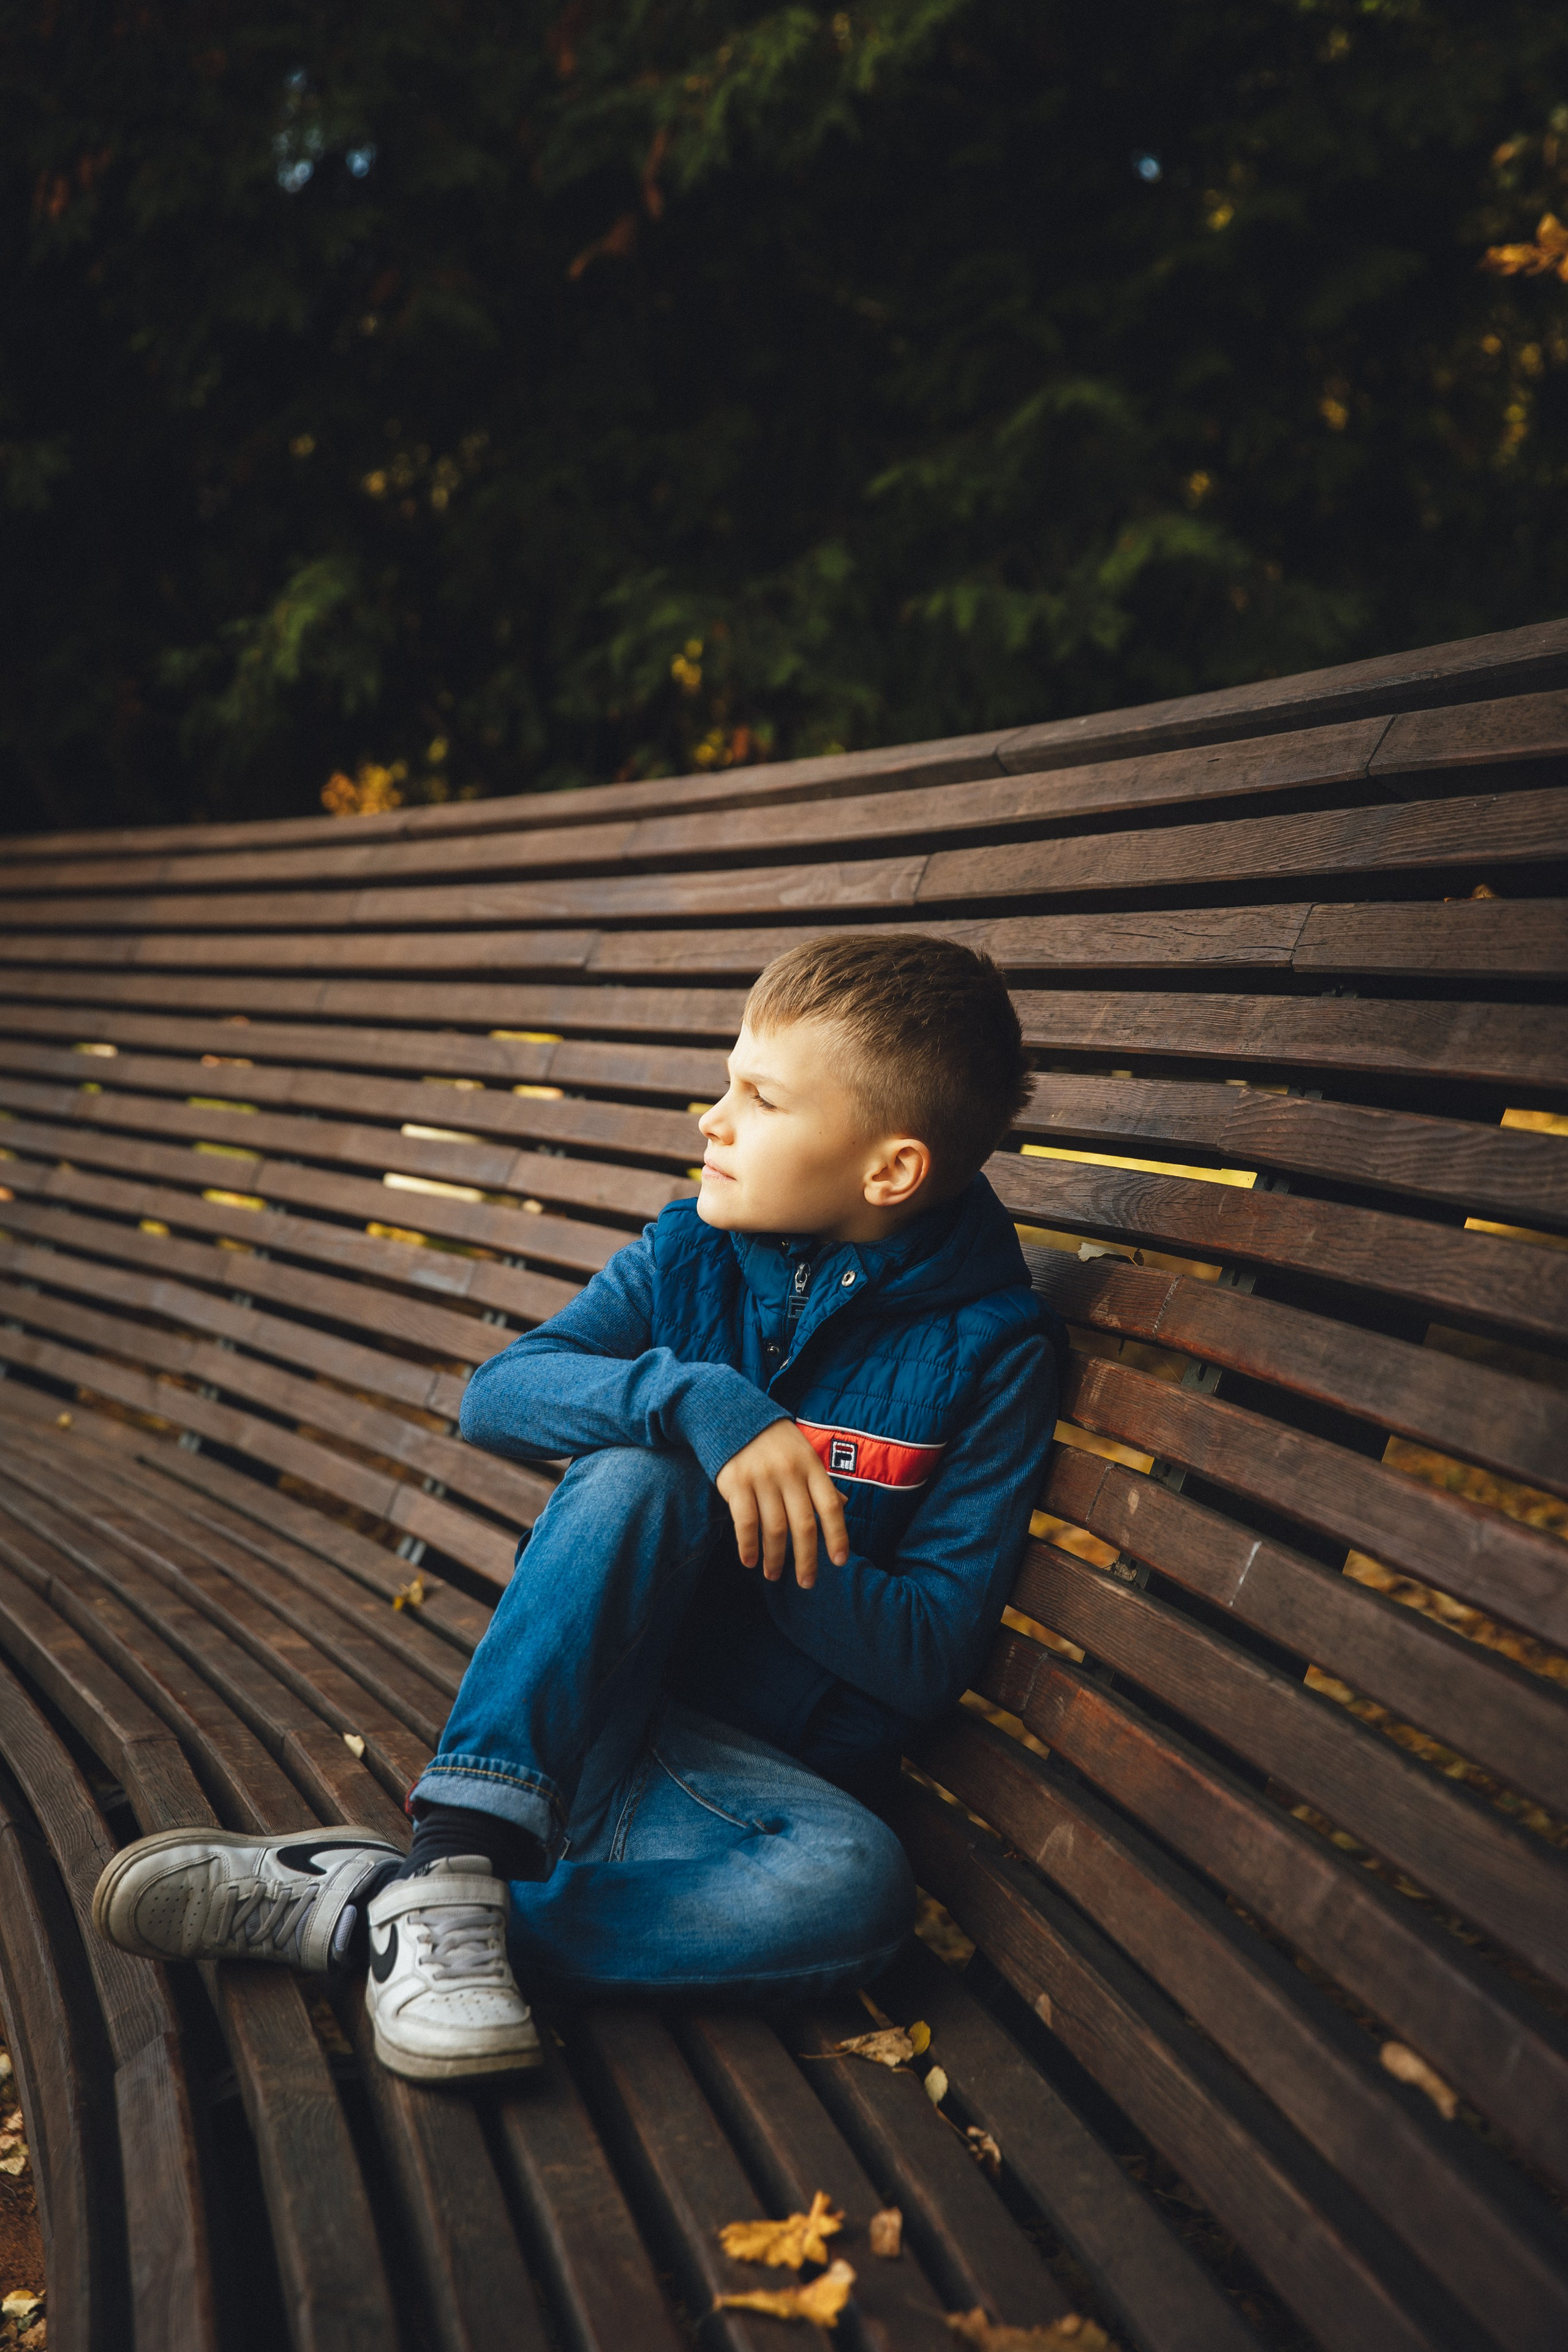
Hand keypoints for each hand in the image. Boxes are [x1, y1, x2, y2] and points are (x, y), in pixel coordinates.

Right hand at [715, 1421, 849, 1588]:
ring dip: (775, 1557)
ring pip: (774, 1528)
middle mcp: (790, 1473)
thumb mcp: (804, 1455)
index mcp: (811, 1467)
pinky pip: (746, 1522)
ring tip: (774, 1575)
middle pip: (804, 1524)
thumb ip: (820, 1483)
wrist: (734, 1415)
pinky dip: (748, 1546)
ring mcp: (762, 1478)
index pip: (830, 1506)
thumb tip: (843, 1505)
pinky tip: (750, 1560)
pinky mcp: (737, 1483)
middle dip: (806, 1558)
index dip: (838, 1535)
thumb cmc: (776, 1443)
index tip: (839, 1561)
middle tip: (806, 1582)